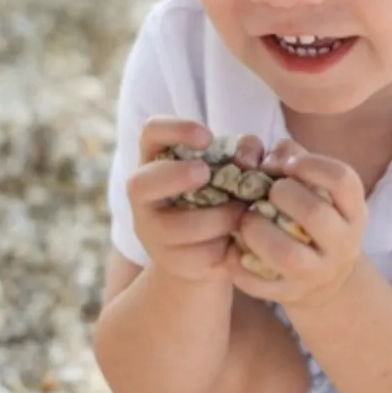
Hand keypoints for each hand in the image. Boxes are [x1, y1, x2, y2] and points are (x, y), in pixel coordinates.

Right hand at [127, 118, 263, 283]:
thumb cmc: (223, 195)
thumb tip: (250, 152)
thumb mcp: (234, 169)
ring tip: (242, 212)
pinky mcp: (171, 262)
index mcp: (158, 159)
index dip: (175, 130)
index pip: (152, 132)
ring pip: (175, 227)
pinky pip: (199, 254)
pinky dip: (226, 245)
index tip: (207, 138)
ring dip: (217, 217)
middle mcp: (145, 195)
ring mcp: (152, 232)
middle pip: (141, 183)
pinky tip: (241, 238)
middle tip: (206, 174)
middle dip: (176, 176)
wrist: (210, 251)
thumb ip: (245, 154)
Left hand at [228, 139, 366, 307]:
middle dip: (280, 195)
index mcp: (353, 211)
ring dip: (257, 230)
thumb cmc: (310, 216)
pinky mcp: (289, 294)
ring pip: (286, 254)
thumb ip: (289, 158)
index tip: (291, 164)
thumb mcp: (313, 186)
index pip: (342, 180)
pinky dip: (238, 263)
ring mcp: (317, 273)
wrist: (322, 278)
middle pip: (314, 213)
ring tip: (246, 221)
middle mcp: (342, 244)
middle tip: (267, 193)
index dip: (312, 164)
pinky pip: (258, 283)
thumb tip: (259, 153)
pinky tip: (234, 248)